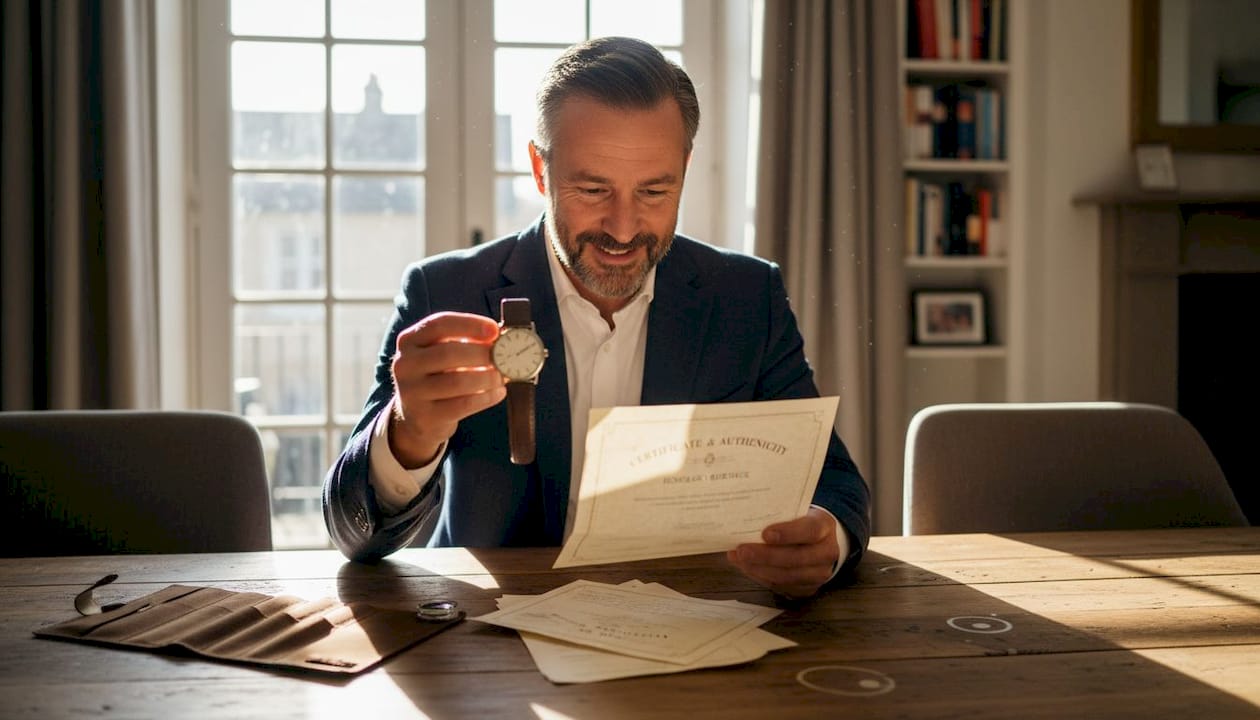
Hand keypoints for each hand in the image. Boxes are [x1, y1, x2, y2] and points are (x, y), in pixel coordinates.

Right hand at [389, 312, 506, 466]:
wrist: (418, 416)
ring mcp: (412, 391)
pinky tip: (498, 392)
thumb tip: (503, 337)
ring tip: (503, 376)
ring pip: (457, 381)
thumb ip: (467, 342)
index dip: (469, 324)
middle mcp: (405, 364)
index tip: (495, 330)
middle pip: (448, 353)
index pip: (439, 324)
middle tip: (504, 357)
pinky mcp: (426, 416)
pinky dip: (486, 397)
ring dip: (487, 377)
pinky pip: (463, 404)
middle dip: (482, 354)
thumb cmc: (439, 376)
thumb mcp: (444, 353)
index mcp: (410, 340)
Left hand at [726, 507, 839, 597]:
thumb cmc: (801, 522)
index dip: (788, 533)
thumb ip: (778, 515)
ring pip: (787, 576)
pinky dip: (760, 577)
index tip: (765, 534)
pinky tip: (746, 567)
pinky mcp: (808, 589)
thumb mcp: (796, 512)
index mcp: (825, 526)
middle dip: (766, 556)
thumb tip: (746, 516)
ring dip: (759, 569)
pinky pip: (781, 586)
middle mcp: (826, 552)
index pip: (810, 531)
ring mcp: (819, 574)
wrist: (819, 541)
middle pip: (797, 558)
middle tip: (742, 550)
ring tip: (739, 559)